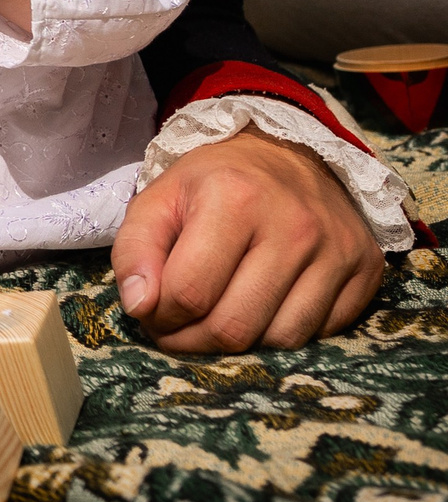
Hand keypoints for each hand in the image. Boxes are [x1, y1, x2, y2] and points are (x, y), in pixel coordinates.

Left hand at [112, 126, 384, 351]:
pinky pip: (321, 334)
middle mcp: (294, 226)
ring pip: (281, 340)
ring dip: (241, 344)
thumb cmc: (216, 182)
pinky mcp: (366, 270)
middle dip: (194, 341)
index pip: (189, 292)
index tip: (152, 313)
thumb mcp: (160, 198)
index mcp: (234, 199)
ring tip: (218, 317)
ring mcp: (336, 250)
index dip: (160, 317)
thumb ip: (135, 249)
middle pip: (235, 326)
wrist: (290, 156)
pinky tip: (264, 308)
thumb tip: (139, 306)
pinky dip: (285, 333)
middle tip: (178, 329)